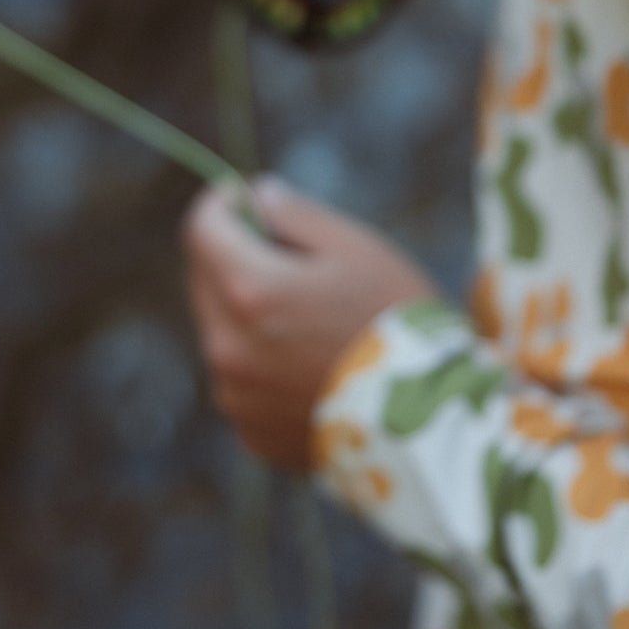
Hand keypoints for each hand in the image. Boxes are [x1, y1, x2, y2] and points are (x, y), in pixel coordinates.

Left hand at [183, 178, 438, 470]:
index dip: (222, 204)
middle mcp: (226, 346)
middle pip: (203, 279)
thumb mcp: (354, 247)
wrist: (428, 422)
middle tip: (289, 257)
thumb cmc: (396, 320)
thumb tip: (256, 196)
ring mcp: (235, 395)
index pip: (200, 229)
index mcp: (249, 290)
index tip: (246, 199)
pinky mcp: (250, 431)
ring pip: (220, 330)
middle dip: (233, 257)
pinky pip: (240, 378)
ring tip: (310, 319)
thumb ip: (295, 214)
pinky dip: (261, 361)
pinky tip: (312, 364)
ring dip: (245, 312)